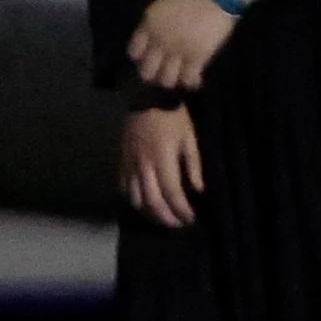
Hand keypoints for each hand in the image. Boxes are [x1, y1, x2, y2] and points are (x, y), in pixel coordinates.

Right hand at [118, 106, 203, 226]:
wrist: (147, 96)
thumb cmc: (173, 116)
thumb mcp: (189, 138)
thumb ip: (194, 165)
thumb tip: (199, 190)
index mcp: (162, 158)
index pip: (172, 193)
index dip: (182, 210)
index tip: (191, 219)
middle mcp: (143, 165)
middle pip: (152, 202)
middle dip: (166, 218)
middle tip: (179, 224)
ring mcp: (129, 164)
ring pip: (135, 198)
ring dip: (149, 214)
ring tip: (162, 218)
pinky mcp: (121, 161)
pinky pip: (123, 188)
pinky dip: (133, 201)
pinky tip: (143, 205)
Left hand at [127, 0, 240, 91]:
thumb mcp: (164, 4)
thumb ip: (157, 23)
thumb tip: (156, 36)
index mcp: (149, 24)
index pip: (134, 51)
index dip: (140, 58)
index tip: (147, 58)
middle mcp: (159, 41)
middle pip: (147, 71)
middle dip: (153, 75)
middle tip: (162, 73)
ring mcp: (177, 51)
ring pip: (167, 80)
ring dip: (172, 80)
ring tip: (179, 77)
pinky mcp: (197, 58)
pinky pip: (189, 79)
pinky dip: (191, 82)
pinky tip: (195, 81)